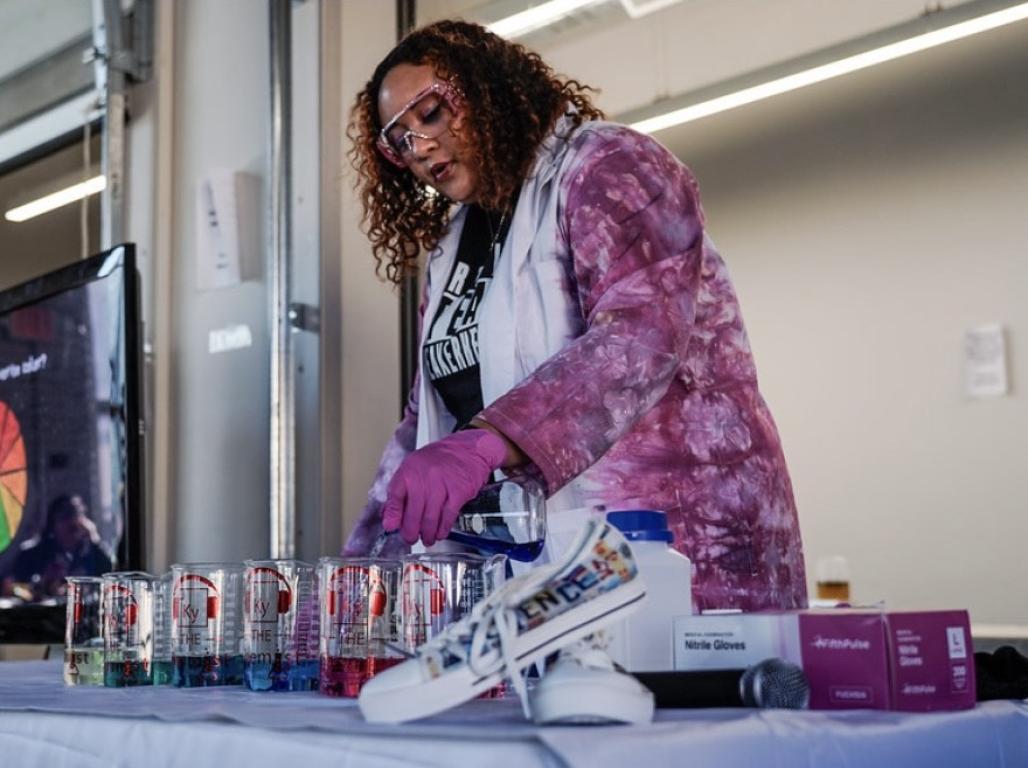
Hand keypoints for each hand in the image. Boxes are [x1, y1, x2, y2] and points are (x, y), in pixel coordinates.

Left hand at [382, 429, 507, 545]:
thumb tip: (390, 518)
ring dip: (428, 533)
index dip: (393, 515)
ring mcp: (442, 484)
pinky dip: (443, 528)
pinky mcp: (459, 491)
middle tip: (411, 538)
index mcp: (410, 470)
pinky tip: (440, 533)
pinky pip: (448, 515)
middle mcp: (425, 477)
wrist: (468, 449)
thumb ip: (401, 492)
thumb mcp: (414, 468)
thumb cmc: (439, 460)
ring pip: (431, 517)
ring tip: (427, 539)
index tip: (391, 528)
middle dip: (411, 531)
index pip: (396, 496)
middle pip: (413, 512)